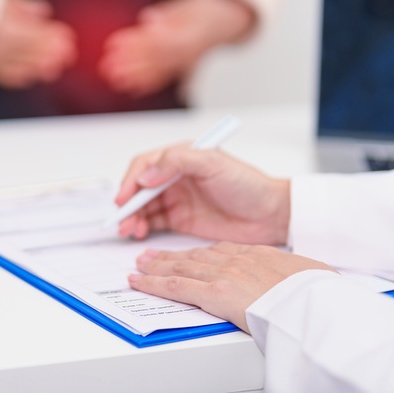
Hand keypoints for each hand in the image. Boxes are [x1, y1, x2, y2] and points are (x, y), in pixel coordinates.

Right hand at [0, 0, 76, 88]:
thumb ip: (23, 6)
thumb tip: (41, 11)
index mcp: (5, 25)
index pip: (38, 34)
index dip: (55, 36)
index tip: (66, 35)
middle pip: (33, 52)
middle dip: (53, 53)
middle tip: (67, 52)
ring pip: (22, 66)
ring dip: (41, 66)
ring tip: (54, 66)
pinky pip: (6, 76)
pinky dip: (21, 75)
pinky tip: (31, 74)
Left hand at [98, 0, 254, 96]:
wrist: (225, 20)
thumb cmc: (204, 9)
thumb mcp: (189, 4)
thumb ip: (167, 14)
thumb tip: (147, 19)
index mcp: (188, 35)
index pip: (157, 42)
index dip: (135, 44)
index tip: (114, 44)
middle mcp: (187, 52)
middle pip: (153, 58)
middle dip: (129, 62)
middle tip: (106, 66)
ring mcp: (184, 62)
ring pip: (157, 70)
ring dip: (133, 75)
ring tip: (111, 78)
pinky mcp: (182, 66)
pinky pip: (164, 76)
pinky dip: (148, 82)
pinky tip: (130, 87)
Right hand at [114, 144, 289, 243]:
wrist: (271, 215)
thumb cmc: (248, 185)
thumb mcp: (213, 163)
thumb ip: (177, 162)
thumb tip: (146, 175)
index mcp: (181, 158)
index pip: (145, 165)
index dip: (131, 180)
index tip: (125, 197)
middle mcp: (175, 177)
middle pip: (139, 188)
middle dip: (127, 203)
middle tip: (123, 219)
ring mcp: (177, 199)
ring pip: (143, 207)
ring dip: (132, 217)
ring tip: (130, 231)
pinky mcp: (181, 220)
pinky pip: (153, 223)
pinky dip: (142, 228)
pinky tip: (140, 235)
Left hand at [129, 242, 334, 330]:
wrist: (316, 302)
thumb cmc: (317, 292)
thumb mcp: (310, 275)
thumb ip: (295, 276)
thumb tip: (303, 283)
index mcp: (257, 255)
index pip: (220, 251)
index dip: (199, 253)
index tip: (189, 254)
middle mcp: (235, 261)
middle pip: (195, 256)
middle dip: (171, 256)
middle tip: (151, 255)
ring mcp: (223, 275)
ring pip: (180, 268)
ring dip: (156, 266)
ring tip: (140, 264)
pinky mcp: (214, 292)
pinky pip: (175, 286)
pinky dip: (153, 283)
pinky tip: (138, 282)